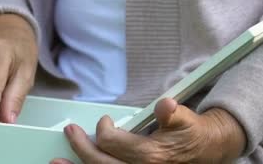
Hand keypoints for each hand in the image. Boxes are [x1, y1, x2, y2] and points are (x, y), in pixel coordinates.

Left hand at [51, 98, 245, 163]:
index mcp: (151, 156)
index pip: (113, 143)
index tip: (104, 121)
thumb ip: (173, 113)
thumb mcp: (186, 120)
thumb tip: (166, 104)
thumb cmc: (192, 135)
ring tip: (55, 161)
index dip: (103, 130)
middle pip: (100, 163)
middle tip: (70, 132)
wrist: (206, 153)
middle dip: (81, 147)